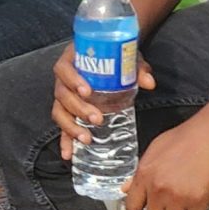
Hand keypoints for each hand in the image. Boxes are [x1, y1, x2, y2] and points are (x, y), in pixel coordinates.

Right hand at [51, 45, 158, 160]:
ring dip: (70, 127)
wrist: (108, 55)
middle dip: (78, 109)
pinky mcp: (69, 111)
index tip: (87, 91)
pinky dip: (65, 141)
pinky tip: (68, 155)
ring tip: (87, 138)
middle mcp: (63, 80)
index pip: (64, 70)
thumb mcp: (125, 56)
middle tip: (97, 118)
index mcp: (71, 62)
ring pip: (59, 113)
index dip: (72, 81)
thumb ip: (137, 67)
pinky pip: (62, 126)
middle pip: (62, 96)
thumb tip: (149, 83)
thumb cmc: (114, 54)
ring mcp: (64, 97)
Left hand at [123, 108, 208, 209]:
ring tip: (189, 207)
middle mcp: (158, 188)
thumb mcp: (155, 150)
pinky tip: (202, 207)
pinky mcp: (199, 200)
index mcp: (144, 175)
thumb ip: (141, 173)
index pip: (131, 207)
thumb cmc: (188, 137)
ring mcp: (178, 195)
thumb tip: (127, 188)